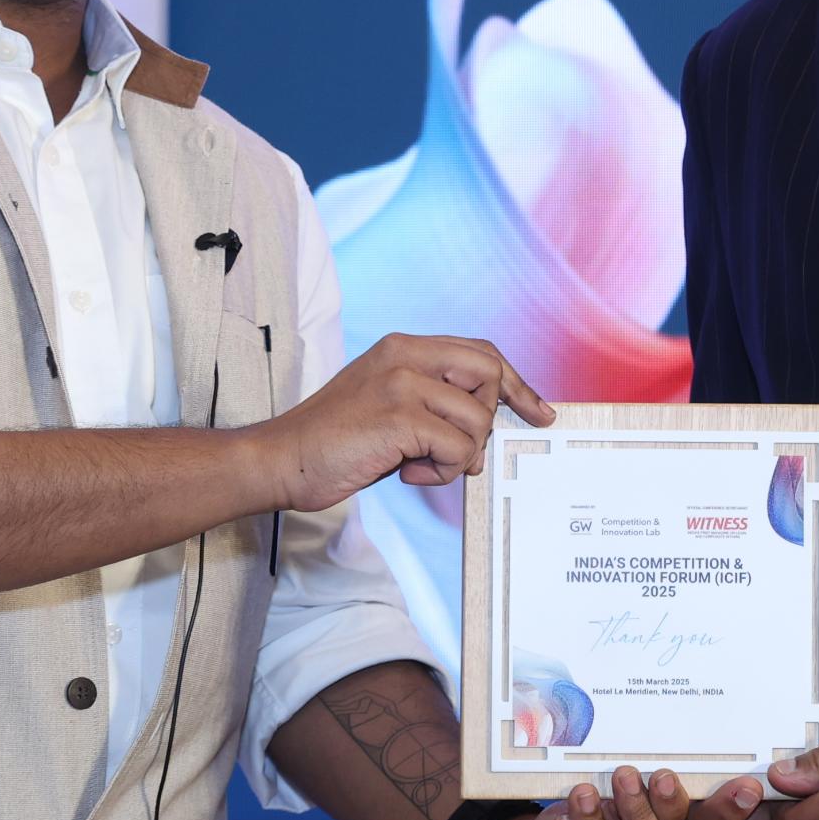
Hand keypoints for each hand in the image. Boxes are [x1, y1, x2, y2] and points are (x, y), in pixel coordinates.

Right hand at [259, 333, 551, 509]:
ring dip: (458, 457)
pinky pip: (459, 450)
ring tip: (419, 466)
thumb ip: (432, 399)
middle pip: (490, 376)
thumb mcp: (388, 402)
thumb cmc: (334, 440)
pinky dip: (443, 473)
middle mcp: (405, 355)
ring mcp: (401, 383)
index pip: (481, 352)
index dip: (516, 383)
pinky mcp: (399, 418)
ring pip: (477, 421)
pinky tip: (408, 473)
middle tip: (462, 452)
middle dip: (489, 421)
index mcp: (403, 346)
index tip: (537, 411)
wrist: (281, 460)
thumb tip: (488, 420)